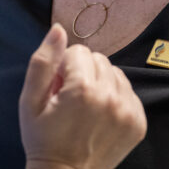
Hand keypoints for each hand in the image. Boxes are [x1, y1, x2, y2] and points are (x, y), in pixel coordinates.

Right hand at [19, 24, 146, 168]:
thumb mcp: (29, 100)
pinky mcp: (138, 123)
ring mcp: (128, 112)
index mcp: (82, 90)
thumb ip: (43, 61)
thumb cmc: (42, 139)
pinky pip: (129, 91)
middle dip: (83, 72)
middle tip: (70, 97)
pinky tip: (100, 114)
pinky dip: (115, 97)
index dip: (64, 67)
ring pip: (115, 73)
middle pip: (99, 59)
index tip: (58, 88)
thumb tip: (58, 29)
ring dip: (101, 82)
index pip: (79, 51)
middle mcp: (110, 98)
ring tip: (86, 106)